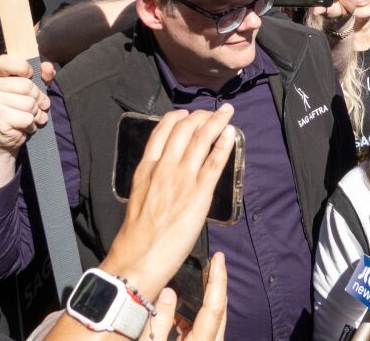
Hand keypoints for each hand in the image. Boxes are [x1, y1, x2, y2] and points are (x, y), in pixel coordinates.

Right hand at [0, 54, 54, 155]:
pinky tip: (24, 126)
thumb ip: (42, 75)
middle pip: (26, 86)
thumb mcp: (32, 89)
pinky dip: (31, 124)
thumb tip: (48, 67)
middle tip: (35, 105)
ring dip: (35, 113)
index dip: (23, 68)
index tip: (29, 75)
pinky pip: (27, 118)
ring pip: (29, 104)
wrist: (4, 139)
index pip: (6, 61)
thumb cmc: (19, 109)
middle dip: (37, 98)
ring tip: (29, 117)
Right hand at [99, 106, 236, 299]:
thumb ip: (152, 178)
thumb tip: (165, 171)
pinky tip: (231, 134)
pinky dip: (224, 144)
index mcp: (147, 167)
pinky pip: (214, 162)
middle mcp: (164, 167)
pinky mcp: (198, 194)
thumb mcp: (138, 194)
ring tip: (227, 113)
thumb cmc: (138, 233)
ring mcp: (182, 178)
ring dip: (216, 122)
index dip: (178, 117)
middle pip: (185, 129)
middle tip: (213, 112)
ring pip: (201, 139)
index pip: (162, 130)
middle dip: (201, 116)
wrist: (139, 257)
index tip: (187, 113)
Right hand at [145, 254, 226, 340]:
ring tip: (198, 275)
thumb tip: (168, 292)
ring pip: (213, 316)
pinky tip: (182, 301)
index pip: (215, 306)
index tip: (218, 258)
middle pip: (219, 308)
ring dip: (205, 296)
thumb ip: (159, 322)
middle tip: (212, 260)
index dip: (217, 279)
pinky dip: (195, 311)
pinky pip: (203, 324)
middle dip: (216, 282)